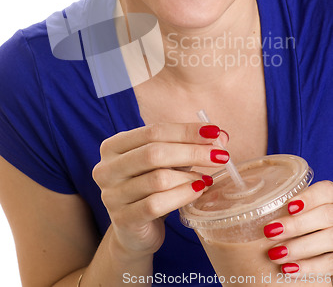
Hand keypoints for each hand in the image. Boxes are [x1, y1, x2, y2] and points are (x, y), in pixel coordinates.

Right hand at [92, 122, 228, 256]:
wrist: (134, 230)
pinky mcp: (122, 220)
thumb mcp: (165, 162)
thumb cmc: (150, 187)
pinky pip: (156, 204)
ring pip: (157, 179)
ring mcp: (111, 195)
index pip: (153, 131)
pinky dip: (182, 196)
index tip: (214, 131)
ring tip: (207, 177)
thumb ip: (187, 146)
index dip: (186, 130)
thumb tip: (220, 136)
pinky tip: (198, 191)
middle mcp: (106, 168)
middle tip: (220, 155)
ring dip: (189, 176)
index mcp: (113, 146)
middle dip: (192, 151)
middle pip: (154, 153)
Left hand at [264, 180, 332, 280]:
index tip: (288, 206)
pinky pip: (331, 263)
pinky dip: (309, 268)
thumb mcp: (304, 210)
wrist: (324, 246)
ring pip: (330, 240)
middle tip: (270, 232)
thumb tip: (252, 207)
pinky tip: (289, 269)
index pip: (325, 191)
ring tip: (274, 254)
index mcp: (332, 197)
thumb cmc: (305, 223)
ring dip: (299, 248)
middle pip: (326, 215)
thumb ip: (290, 207)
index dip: (308, 198)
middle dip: (297, 225)